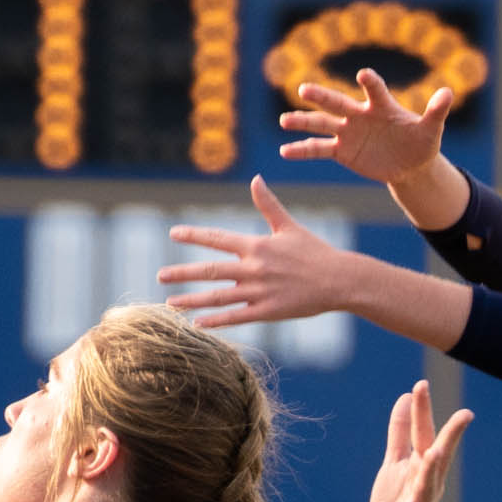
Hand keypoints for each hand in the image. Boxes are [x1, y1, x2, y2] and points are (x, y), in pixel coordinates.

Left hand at [159, 177, 357, 328]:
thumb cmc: (315, 251)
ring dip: (192, 300)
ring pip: (218, 297)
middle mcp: (254, 268)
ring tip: (171, 303)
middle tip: (160, 275)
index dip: (194, 235)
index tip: (174, 233)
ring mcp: (260, 292)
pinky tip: (197, 323)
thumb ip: (268, 204)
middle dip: (183, 273)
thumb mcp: (289, 226)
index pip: (218, 238)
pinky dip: (216, 321)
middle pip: (211, 270)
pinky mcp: (268, 312)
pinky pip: (236, 317)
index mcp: (258, 245)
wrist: (340, 280)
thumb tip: (256, 179)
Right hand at [276, 69, 451, 187]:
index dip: (370, 82)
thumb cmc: (421, 142)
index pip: (374, 90)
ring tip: (284, 120)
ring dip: (303, 121)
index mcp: (381, 106)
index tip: (363, 74)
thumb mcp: (431, 129)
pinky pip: (318, 148)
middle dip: (322, 97)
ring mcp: (348, 132)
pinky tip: (285, 151)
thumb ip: (436, 111)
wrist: (410, 164)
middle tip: (304, 89)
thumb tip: (448, 92)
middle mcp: (360, 115)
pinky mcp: (341, 151)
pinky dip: (302, 150)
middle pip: (338, 103)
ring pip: (321, 124)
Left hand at [366, 379, 472, 501]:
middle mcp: (428, 480)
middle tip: (465, 415)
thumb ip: (401, 431)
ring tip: (430, 454)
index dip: (424, 410)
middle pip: (438, 454)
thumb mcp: (397, 460)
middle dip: (450, 435)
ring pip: (428, 484)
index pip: (426, 432)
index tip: (421, 384)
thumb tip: (406, 396)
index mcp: (425, 462)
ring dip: (430, 470)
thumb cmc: (400, 495)